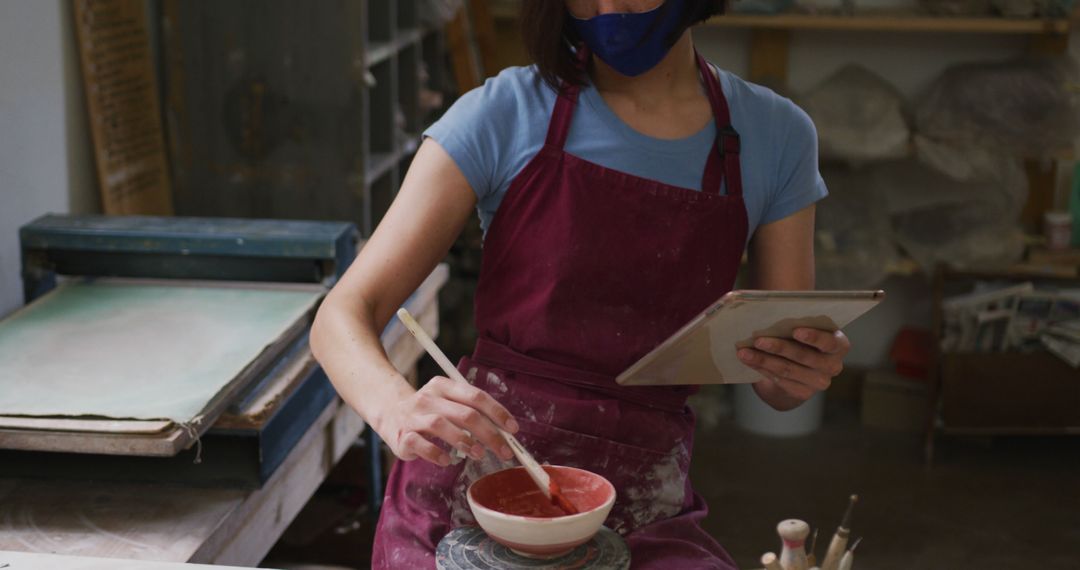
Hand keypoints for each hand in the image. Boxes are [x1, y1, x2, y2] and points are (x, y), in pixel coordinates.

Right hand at [376, 376, 518, 465]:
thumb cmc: (430, 411)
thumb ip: (472, 411)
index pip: (476, 396)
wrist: (389, 412)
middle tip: (504, 451)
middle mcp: (428, 398)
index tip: (513, 429)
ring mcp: (414, 416)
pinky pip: (420, 444)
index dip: (497, 412)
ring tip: (479, 454)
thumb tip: (504, 431)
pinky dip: (436, 453)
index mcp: (444, 386)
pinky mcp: (402, 435)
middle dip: (489, 434)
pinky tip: (447, 460)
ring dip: (465, 441)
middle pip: (465, 414)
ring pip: (442, 425)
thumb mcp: (448, 402)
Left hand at [737, 328, 849, 410]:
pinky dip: (762, 368)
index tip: (795, 330)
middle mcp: (833, 366)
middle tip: (757, 340)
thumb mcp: (805, 328)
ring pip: (788, 369)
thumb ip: (795, 321)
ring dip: (764, 360)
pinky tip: (749, 361)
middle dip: (778, 347)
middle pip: (803, 356)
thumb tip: (770, 310)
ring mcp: (819, 382)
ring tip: (744, 352)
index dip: (813, 337)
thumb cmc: (801, 338)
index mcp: (839, 345)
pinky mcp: (803, 393)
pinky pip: (780, 380)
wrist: (800, 367)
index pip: (829, 342)